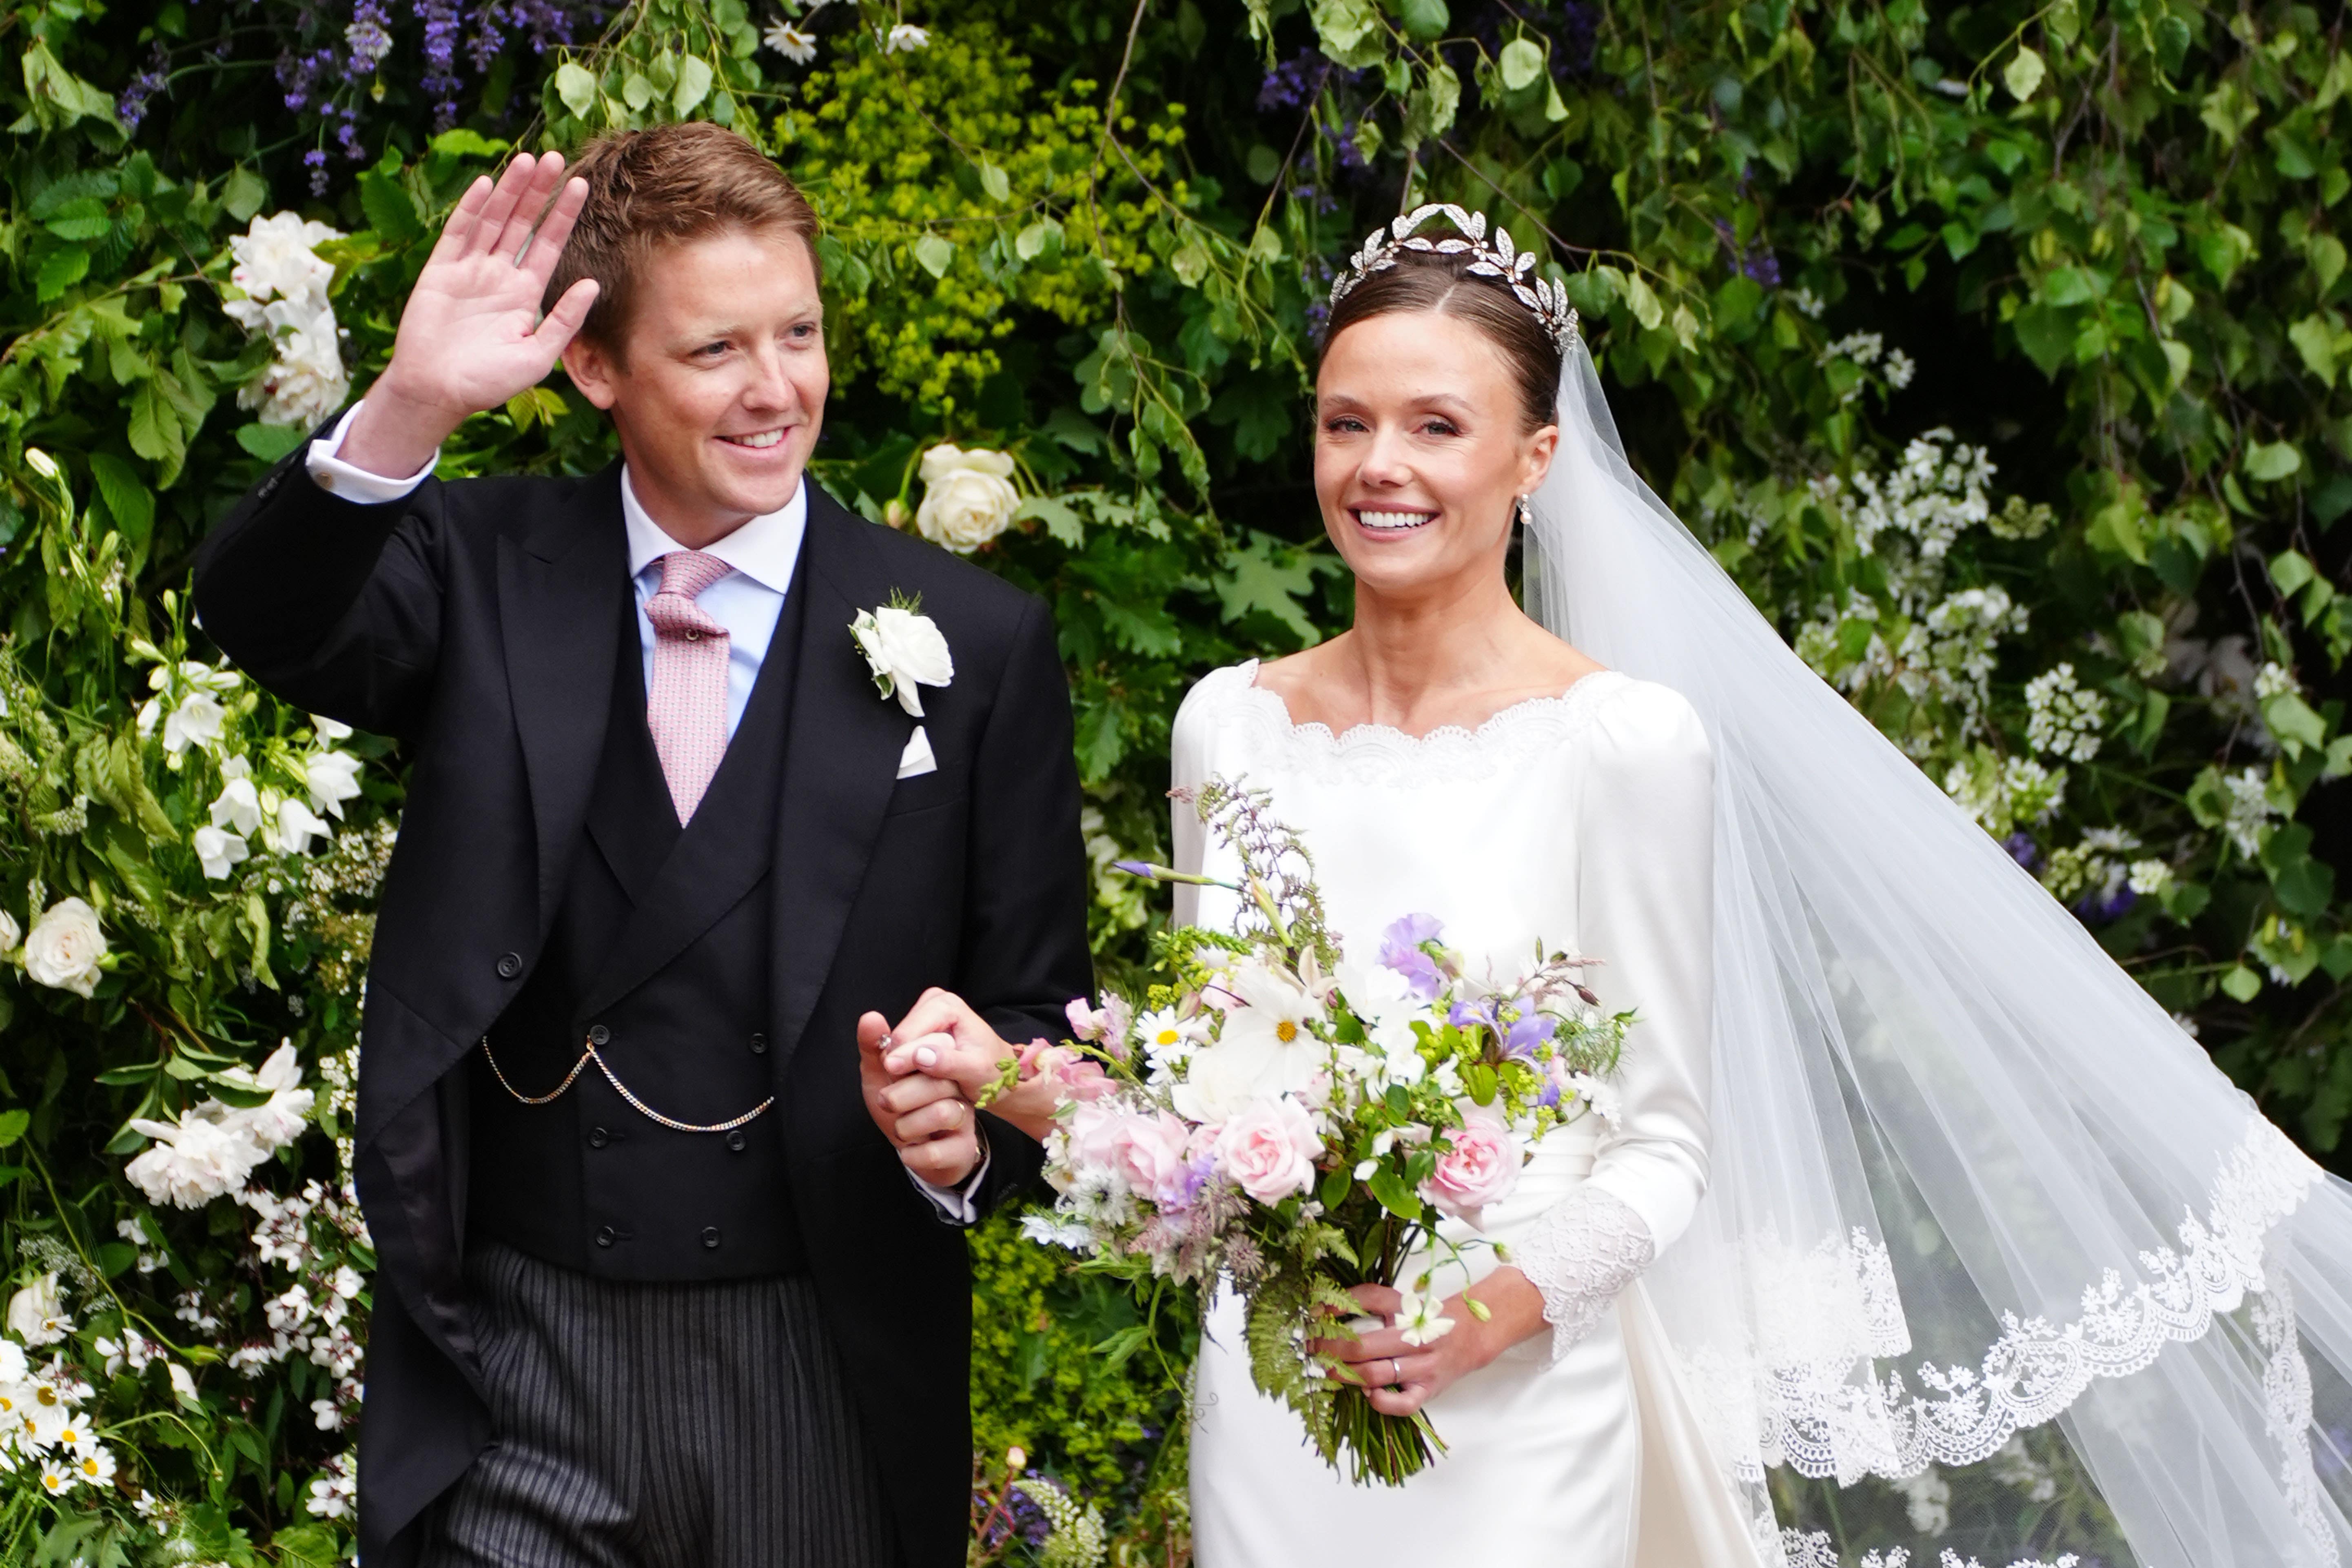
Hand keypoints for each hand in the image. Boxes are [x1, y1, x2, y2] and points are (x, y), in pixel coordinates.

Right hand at [340, 153, 600, 477]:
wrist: (438, 392)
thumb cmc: (488, 382)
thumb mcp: (538, 355)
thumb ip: (565, 320)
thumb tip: (594, 284)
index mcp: (525, 294)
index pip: (549, 245)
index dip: (563, 215)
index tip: (581, 186)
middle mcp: (499, 276)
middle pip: (523, 223)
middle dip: (538, 191)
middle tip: (556, 157)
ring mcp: (469, 270)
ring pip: (493, 220)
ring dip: (509, 191)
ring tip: (527, 160)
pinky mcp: (441, 271)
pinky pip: (458, 233)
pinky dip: (472, 209)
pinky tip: (486, 184)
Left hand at [857, 1009, 982, 1187]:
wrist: (913, 1150)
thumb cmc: (898, 1106)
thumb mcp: (881, 1075)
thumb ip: (875, 1048)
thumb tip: (871, 1016)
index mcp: (941, 1063)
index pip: (935, 1047)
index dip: (906, 1057)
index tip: (888, 1068)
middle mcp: (959, 1087)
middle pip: (938, 1081)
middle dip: (899, 1095)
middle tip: (887, 1102)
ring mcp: (965, 1118)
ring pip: (942, 1114)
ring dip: (907, 1126)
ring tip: (899, 1129)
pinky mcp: (963, 1148)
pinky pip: (938, 1151)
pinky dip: (914, 1155)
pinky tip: (907, 1151)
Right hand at [876, 987, 1071, 1141]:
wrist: (998, 1072)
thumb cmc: (991, 1070)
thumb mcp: (975, 1070)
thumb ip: (949, 1063)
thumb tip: (920, 1056)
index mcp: (946, 1005)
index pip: (906, 1036)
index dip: (903, 1064)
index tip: (908, 1086)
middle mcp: (931, 1002)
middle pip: (898, 1041)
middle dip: (904, 1067)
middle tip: (922, 1087)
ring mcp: (923, 1014)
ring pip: (895, 1048)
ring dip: (904, 1070)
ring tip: (925, 1084)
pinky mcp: (917, 1028)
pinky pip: (899, 1052)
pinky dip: (907, 1068)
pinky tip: (921, 1080)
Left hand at [1306, 1270, 1548, 1417]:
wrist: (1466, 1336)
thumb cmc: (1421, 1320)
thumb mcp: (1393, 1301)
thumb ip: (1359, 1299)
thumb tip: (1320, 1309)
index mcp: (1404, 1309)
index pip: (1366, 1301)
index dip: (1334, 1310)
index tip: (1311, 1321)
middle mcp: (1413, 1336)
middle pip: (1364, 1346)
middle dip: (1331, 1350)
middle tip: (1312, 1352)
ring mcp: (1421, 1366)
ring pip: (1376, 1374)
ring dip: (1346, 1375)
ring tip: (1329, 1371)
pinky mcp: (1427, 1391)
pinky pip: (1401, 1404)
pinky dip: (1379, 1401)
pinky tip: (1368, 1392)